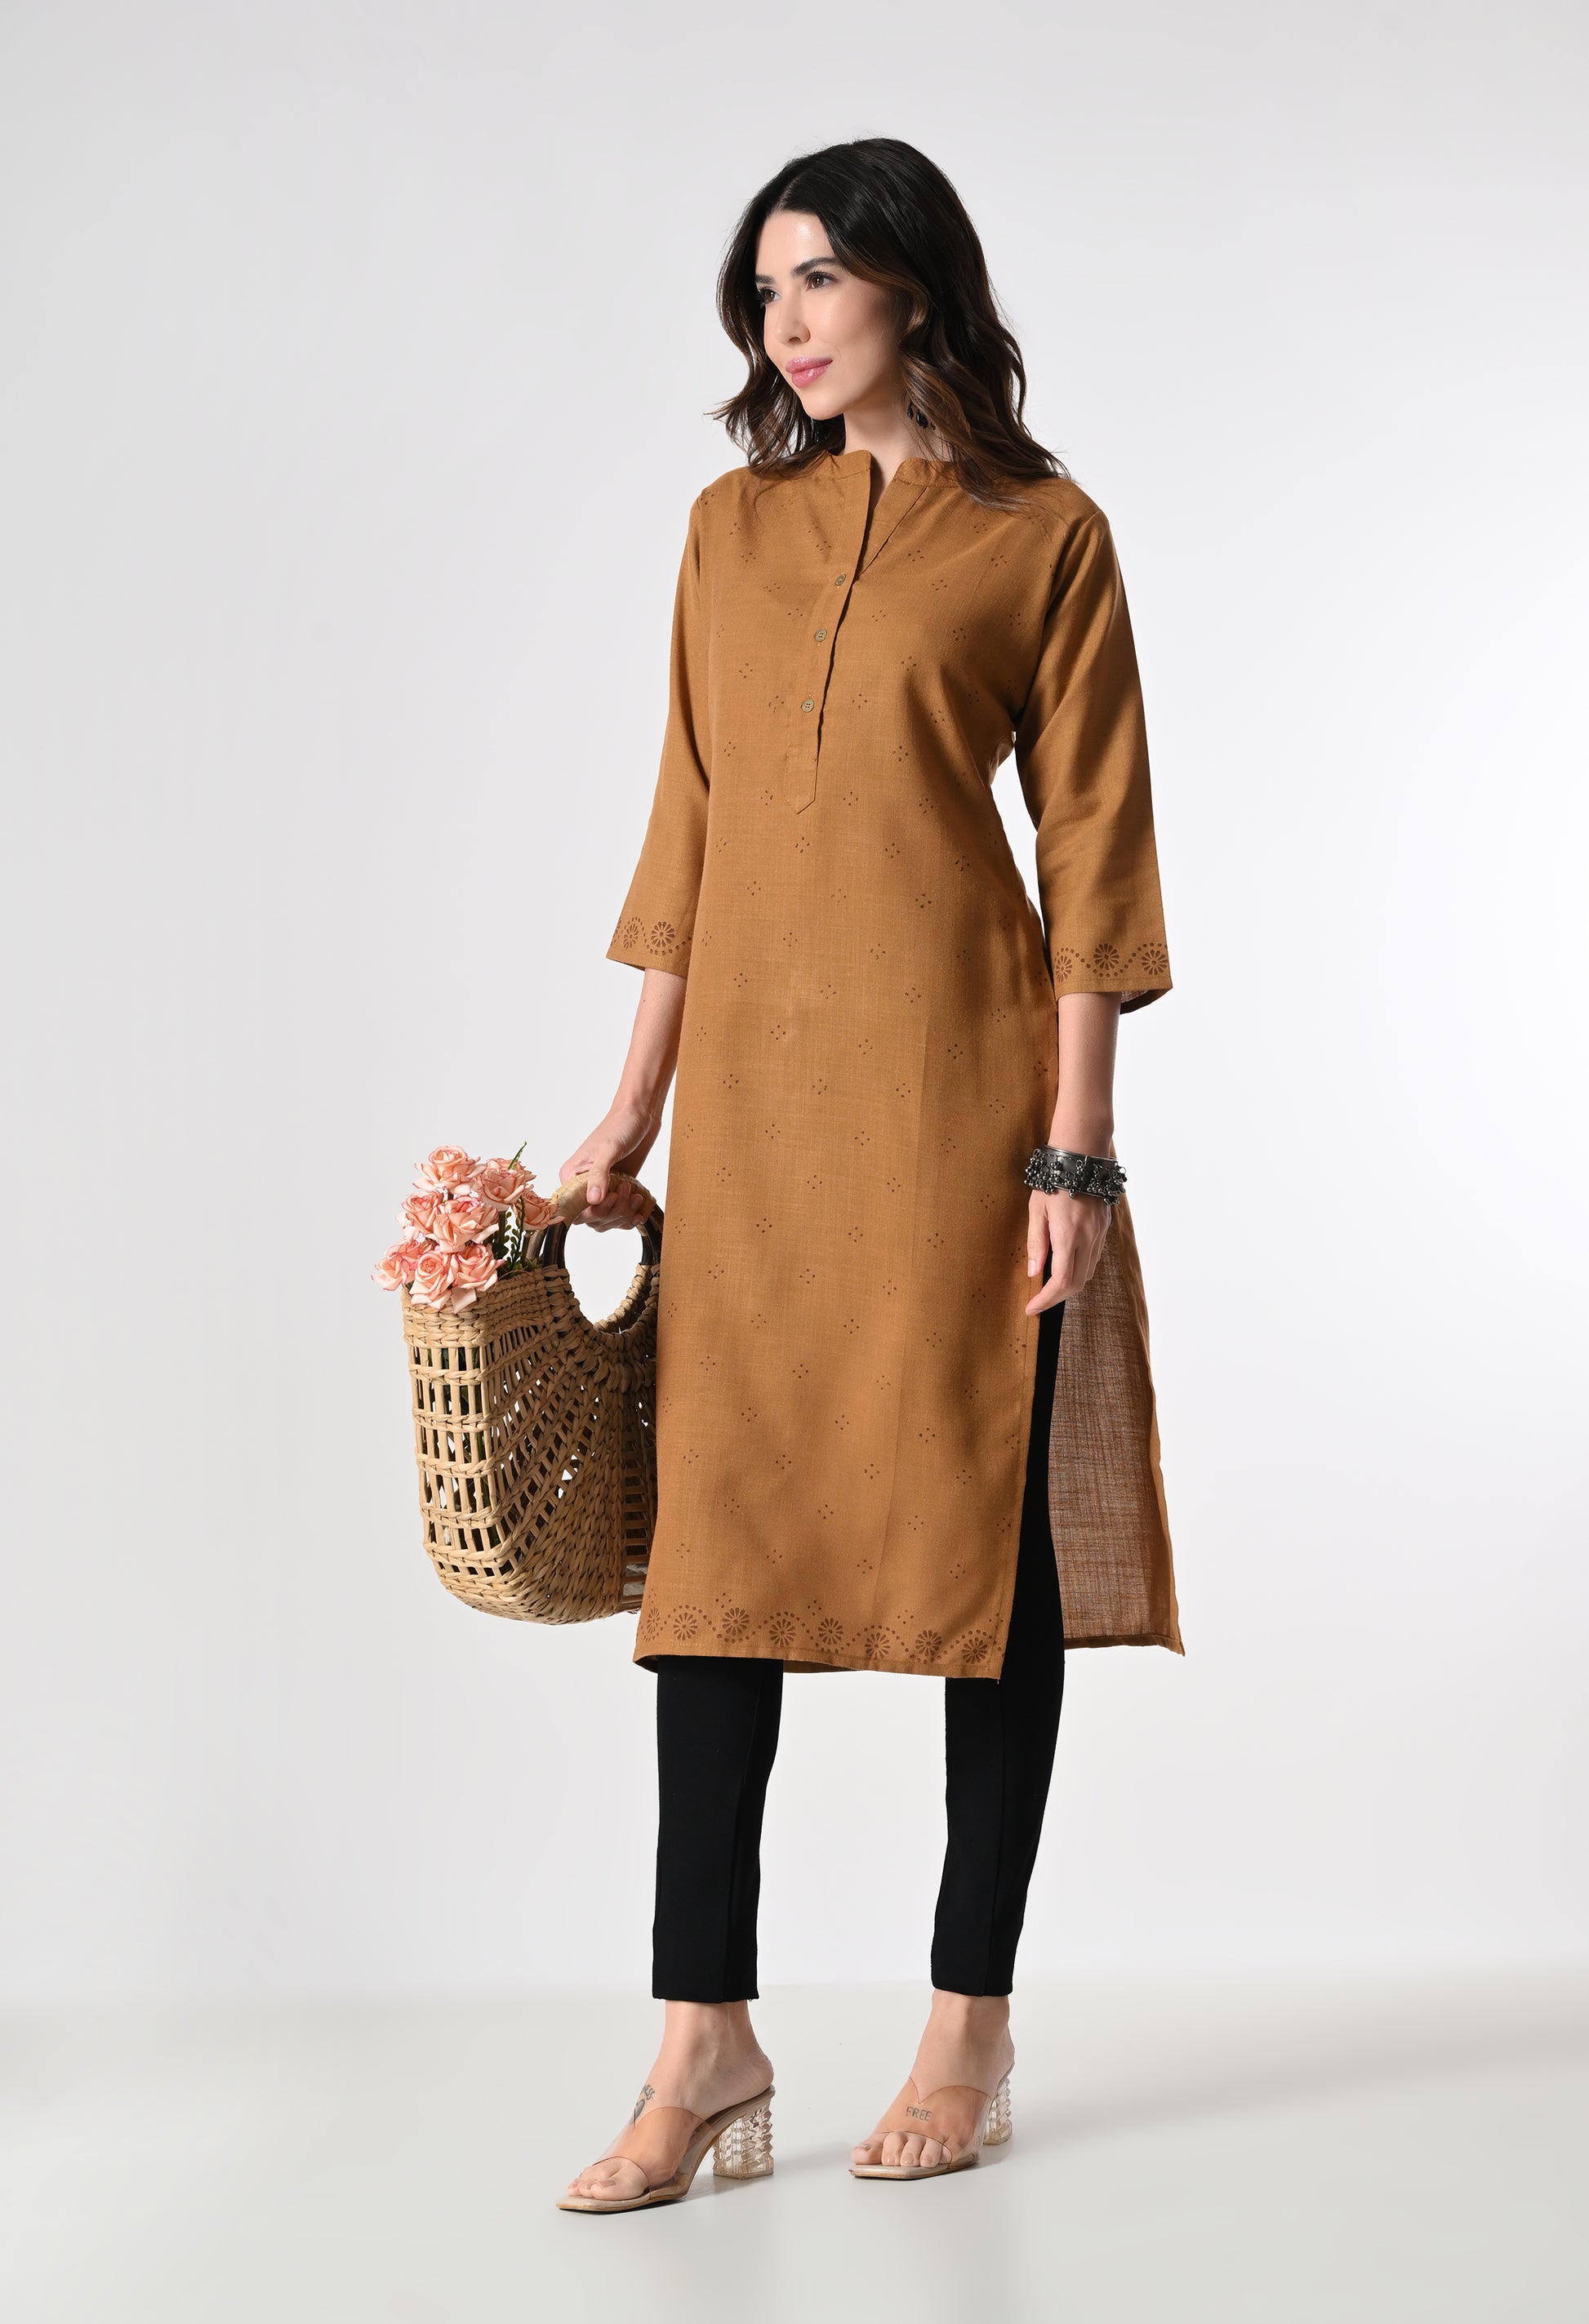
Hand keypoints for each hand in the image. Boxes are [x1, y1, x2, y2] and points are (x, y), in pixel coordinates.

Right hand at [559, 1101, 660, 1231]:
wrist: (639, 1117)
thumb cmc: (620, 1126)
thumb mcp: (609, 1149)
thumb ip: (599, 1175)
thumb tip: (593, 1200)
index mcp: (571, 1176)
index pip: (573, 1210)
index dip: (593, 1212)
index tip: (610, 1198)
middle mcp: (582, 1187)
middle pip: (592, 1219)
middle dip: (612, 1211)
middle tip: (625, 1190)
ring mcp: (601, 1191)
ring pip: (606, 1220)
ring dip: (622, 1214)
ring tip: (633, 1193)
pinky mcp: (616, 1192)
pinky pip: (619, 1216)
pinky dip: (629, 1216)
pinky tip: (638, 1206)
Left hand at [1024, 1188, 1110, 1315]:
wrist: (1081, 1158)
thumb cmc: (1053, 1181)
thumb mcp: (1036, 1210)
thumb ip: (1036, 1243)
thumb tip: (1033, 1273)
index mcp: (1067, 1235)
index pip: (1060, 1281)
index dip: (1046, 1299)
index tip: (1031, 1307)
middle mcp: (1087, 1239)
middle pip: (1076, 1284)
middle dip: (1056, 1298)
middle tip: (1038, 1301)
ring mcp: (1099, 1235)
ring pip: (1087, 1273)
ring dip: (1069, 1285)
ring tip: (1049, 1286)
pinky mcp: (1104, 1229)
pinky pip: (1093, 1259)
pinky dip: (1079, 1270)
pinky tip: (1066, 1266)